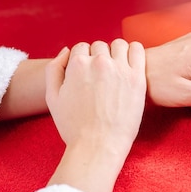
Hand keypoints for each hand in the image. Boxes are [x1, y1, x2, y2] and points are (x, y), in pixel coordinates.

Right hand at [45, 40, 146, 191]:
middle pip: (99, 46)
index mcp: (77, 65)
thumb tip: (66, 50)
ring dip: (115, 53)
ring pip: (118, 45)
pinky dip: (133, 52)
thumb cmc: (73, 126)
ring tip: (115, 71)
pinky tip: (130, 65)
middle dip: (98, 58)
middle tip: (101, 78)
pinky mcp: (137, 78)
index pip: (80, 48)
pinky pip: (137, 49)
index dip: (82, 61)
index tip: (87, 75)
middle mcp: (99, 62)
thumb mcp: (52, 98)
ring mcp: (120, 69)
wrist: (98, 146)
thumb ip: (54, 69)